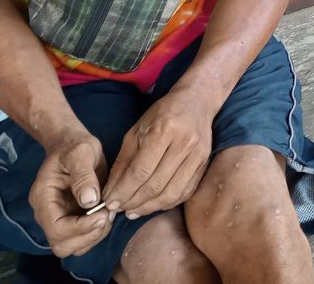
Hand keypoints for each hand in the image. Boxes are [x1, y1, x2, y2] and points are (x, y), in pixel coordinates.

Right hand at [28, 136, 110, 257]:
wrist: (73, 145)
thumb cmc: (75, 146)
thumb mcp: (81, 153)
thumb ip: (83, 176)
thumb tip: (90, 201)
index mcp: (43, 198)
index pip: (56, 228)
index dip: (81, 228)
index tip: (104, 214)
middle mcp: (47, 214)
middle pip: (62, 245)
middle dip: (88, 235)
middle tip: (107, 215)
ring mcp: (58, 219)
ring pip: (73, 246)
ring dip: (94, 236)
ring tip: (109, 214)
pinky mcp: (71, 220)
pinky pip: (82, 239)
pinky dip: (96, 233)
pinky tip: (107, 214)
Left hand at [102, 88, 214, 217]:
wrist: (197, 102)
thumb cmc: (162, 114)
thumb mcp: (137, 131)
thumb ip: (123, 161)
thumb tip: (111, 191)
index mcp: (164, 130)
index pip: (140, 171)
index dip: (123, 191)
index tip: (109, 202)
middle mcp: (184, 143)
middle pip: (155, 185)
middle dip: (133, 202)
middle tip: (118, 209)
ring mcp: (197, 155)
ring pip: (171, 193)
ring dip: (149, 207)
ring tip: (133, 211)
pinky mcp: (204, 164)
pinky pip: (185, 192)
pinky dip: (166, 203)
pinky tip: (152, 204)